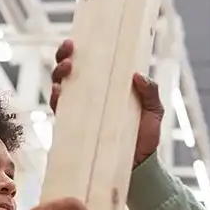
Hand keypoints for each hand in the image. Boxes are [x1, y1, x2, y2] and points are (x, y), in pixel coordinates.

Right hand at [49, 39, 164, 167]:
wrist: (139, 168)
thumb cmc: (146, 138)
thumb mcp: (153, 111)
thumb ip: (150, 93)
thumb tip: (137, 75)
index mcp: (106, 89)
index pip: (88, 66)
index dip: (77, 52)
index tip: (75, 41)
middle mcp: (89, 99)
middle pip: (68, 74)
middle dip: (62, 58)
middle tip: (70, 52)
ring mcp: (80, 115)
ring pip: (60, 89)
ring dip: (58, 76)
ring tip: (67, 68)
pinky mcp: (75, 131)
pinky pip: (60, 113)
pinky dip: (56, 101)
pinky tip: (59, 92)